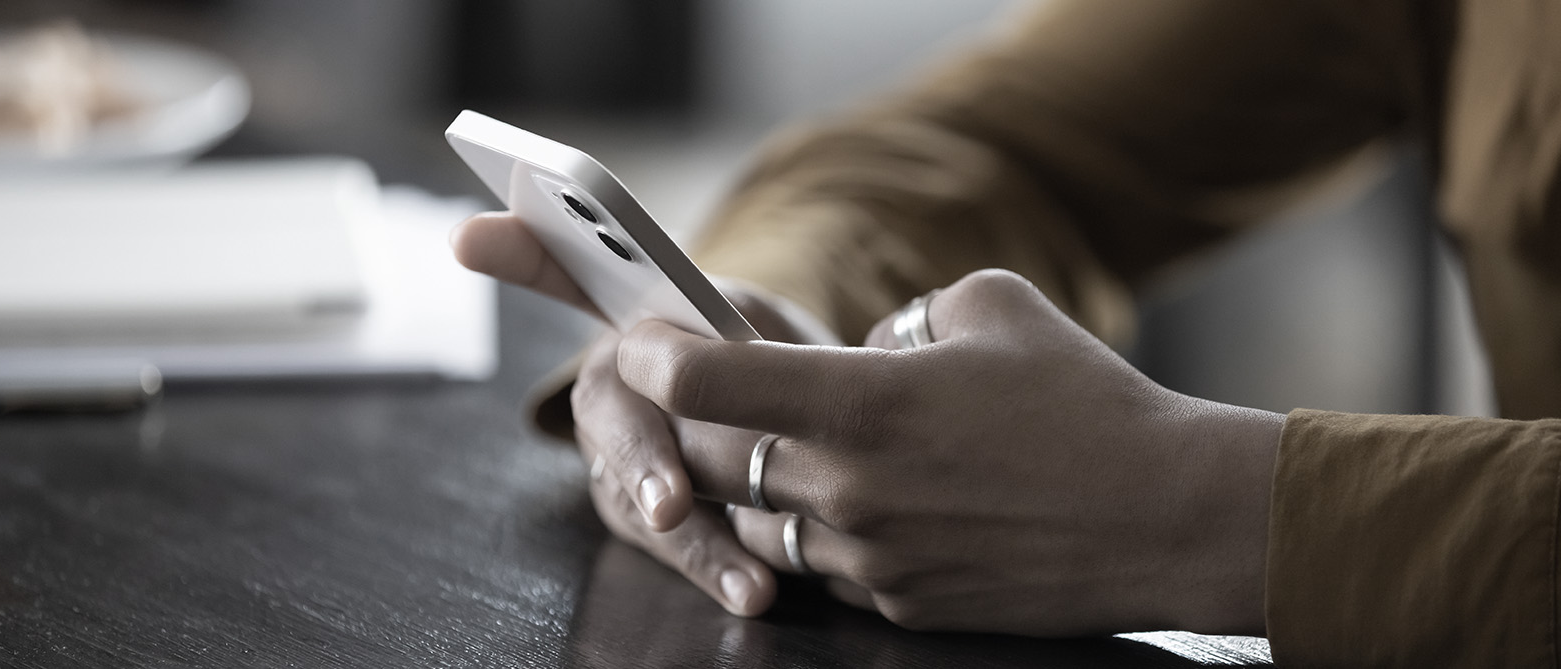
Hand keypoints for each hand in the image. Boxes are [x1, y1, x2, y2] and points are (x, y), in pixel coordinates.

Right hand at [451, 211, 831, 615]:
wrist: (798, 422)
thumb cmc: (774, 359)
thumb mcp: (771, 329)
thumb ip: (746, 344)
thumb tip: (746, 374)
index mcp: (635, 309)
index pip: (560, 267)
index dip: (515, 250)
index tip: (469, 237)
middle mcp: (610, 375)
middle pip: (604, 409)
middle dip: (641, 458)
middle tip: (671, 507)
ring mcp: (612, 446)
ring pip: (631, 493)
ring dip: (692, 541)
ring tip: (748, 581)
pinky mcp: (631, 507)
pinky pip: (661, 540)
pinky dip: (711, 567)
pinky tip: (753, 594)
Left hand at [614, 269, 1285, 635]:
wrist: (1167, 516)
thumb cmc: (1086, 400)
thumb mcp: (993, 306)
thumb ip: (904, 318)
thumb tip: (867, 351)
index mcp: (860, 403)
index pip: (705, 381)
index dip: (653, 354)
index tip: (640, 339)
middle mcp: (847, 490)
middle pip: (712, 463)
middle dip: (695, 428)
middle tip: (710, 397)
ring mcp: (869, 560)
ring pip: (762, 525)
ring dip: (761, 489)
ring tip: (805, 451)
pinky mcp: (899, 607)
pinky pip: (826, 569)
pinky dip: (824, 534)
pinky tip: (874, 503)